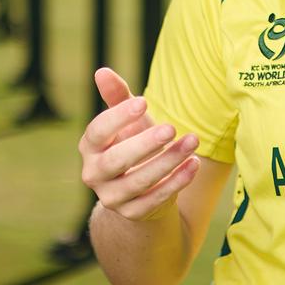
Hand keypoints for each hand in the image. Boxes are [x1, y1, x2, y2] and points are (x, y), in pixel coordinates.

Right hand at [79, 67, 200, 220]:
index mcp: (90, 147)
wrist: (141, 186)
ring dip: (168, 161)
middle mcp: (94, 174)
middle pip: (116, 160)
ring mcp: (111, 197)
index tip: (144, 102)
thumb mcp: (129, 120)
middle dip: (145, 144)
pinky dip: (176, 182)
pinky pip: (154, 199)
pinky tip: (194, 164)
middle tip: (172, 128)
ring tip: (192, 142)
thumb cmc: (133, 142)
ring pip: (138, 182)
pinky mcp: (132, 213)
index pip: (97, 132)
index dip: (118, 117)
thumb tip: (102, 71)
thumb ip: (118, 97)